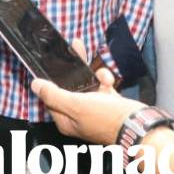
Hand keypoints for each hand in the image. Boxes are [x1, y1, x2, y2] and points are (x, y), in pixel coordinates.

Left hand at [30, 41, 145, 145]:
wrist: (138, 124)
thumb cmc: (106, 119)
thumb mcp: (75, 105)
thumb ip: (54, 95)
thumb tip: (35, 85)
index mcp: (66, 119)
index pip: (50, 98)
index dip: (50, 81)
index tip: (49, 63)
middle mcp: (78, 115)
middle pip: (68, 87)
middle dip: (72, 70)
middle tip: (72, 49)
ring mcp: (93, 109)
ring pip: (86, 84)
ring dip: (91, 73)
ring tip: (96, 68)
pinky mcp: (107, 103)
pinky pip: (101, 85)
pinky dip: (104, 79)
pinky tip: (108, 80)